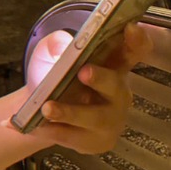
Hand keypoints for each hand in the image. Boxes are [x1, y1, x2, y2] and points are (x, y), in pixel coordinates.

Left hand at [22, 24, 151, 154]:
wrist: (41, 110)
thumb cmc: (57, 77)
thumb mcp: (52, 55)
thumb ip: (55, 44)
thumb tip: (60, 47)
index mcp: (112, 66)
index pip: (133, 52)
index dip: (137, 40)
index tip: (131, 28)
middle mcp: (116, 93)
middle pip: (115, 85)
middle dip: (101, 78)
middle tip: (84, 72)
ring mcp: (108, 120)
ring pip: (94, 118)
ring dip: (70, 112)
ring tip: (47, 108)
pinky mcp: (94, 141)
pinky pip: (72, 136)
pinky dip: (50, 131)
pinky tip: (33, 126)